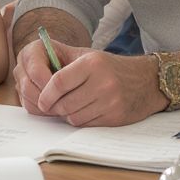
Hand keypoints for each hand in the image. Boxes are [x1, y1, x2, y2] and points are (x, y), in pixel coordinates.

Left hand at [15, 37, 165, 125]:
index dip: (46, 94)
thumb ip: (61, 59)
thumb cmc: (109, 67)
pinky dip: (80, 120)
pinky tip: (85, 111)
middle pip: (64, 103)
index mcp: (92, 63)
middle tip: (53, 105)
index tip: (41, 99)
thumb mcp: (87, 55)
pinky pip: (86, 124)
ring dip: (67, 115)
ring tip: (70, 106)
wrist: (146, 81)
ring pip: (73, 117)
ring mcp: (110, 101)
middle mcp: (102, 82)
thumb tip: (33, 71)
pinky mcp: (116, 117)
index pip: (58, 82)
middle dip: (54, 107)